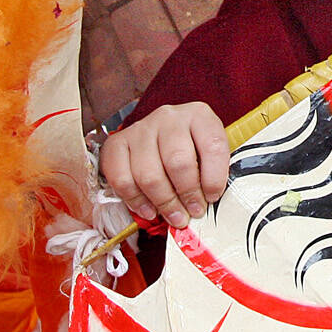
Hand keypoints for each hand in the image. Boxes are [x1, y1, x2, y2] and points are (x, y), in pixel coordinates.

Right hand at [98, 101, 230, 225]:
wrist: (158, 135)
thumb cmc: (189, 147)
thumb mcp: (208, 151)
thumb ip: (212, 172)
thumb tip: (210, 202)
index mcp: (198, 115)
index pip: (212, 145)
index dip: (214, 177)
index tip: (212, 197)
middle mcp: (169, 118)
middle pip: (177, 162)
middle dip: (187, 194)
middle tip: (194, 211)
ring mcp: (141, 129)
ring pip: (149, 175)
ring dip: (164, 203)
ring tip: (175, 216)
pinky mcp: (117, 143)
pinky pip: (122, 179)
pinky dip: (136, 201)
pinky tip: (150, 210)